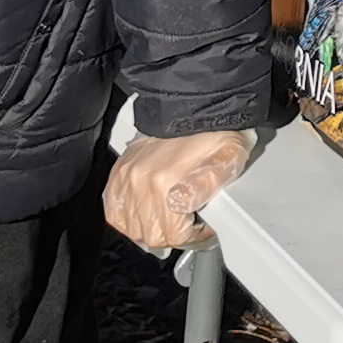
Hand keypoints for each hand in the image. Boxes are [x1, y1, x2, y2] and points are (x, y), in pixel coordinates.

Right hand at [106, 129, 253, 251]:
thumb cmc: (214, 133)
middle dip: (173, 235)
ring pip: (132, 229)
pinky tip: (143, 216)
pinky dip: (127, 219)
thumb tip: (188, 209)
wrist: (194, 106)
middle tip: (187, 225)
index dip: (193, 236)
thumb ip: (209, 186)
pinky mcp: (120, 172)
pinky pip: (114, 211)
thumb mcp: (228, 159)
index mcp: (169, 181)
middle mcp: (143, 182)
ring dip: (150, 230)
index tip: (202, 229)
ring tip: (168, 219)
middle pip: (152, 236)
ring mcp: (128, 177)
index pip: (174, 235)